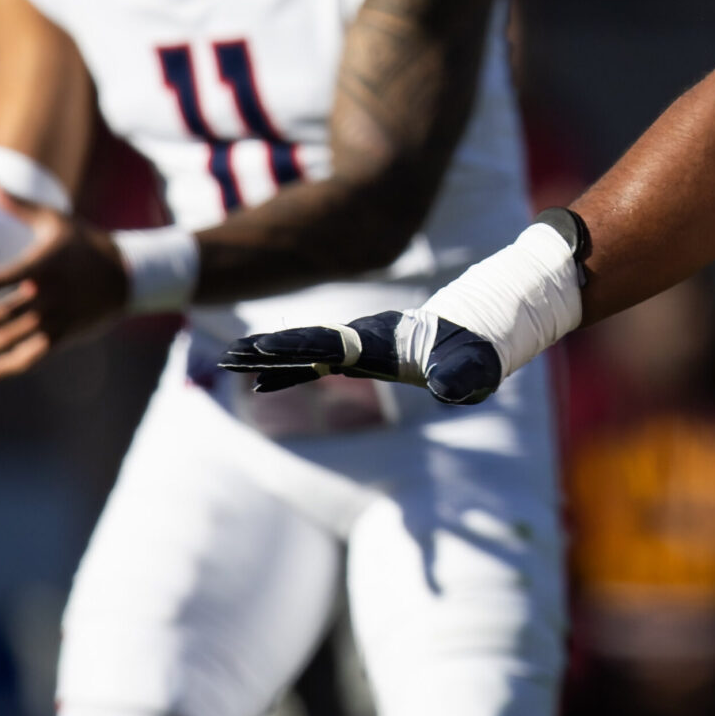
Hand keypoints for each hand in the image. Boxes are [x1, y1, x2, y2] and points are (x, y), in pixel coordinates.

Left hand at [0, 193, 126, 382]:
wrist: (126, 275)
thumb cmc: (83, 244)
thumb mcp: (56, 221)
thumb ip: (20, 207)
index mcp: (47, 265)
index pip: (18, 275)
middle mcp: (52, 295)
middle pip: (12, 314)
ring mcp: (58, 319)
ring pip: (17, 340)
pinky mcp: (63, 336)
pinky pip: (31, 356)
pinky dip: (6, 368)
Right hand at [219, 309, 503, 405]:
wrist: (486, 325)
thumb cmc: (479, 348)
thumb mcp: (474, 366)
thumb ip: (461, 376)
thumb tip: (448, 390)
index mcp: (382, 340)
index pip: (331, 344)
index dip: (297, 348)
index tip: (262, 350)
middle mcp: (365, 338)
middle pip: (307, 343)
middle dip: (268, 351)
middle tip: (228, 357)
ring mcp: (362, 344)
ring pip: (308, 351)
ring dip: (271, 360)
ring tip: (231, 365)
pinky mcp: (365, 354)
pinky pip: (319, 363)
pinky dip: (290, 373)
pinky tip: (266, 386)